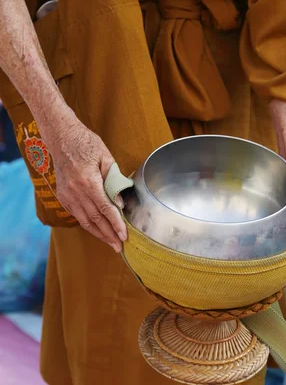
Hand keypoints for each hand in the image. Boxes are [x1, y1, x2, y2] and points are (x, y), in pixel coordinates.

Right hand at [48, 117, 126, 251]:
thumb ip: (114, 181)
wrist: (61, 137)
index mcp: (88, 181)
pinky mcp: (62, 196)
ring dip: (99, 234)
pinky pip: (77, 215)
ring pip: (85, 220)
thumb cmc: (87, 144)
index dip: (116, 224)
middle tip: (120, 247)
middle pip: (95, 219)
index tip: (124, 236)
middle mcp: (76, 191)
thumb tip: (120, 204)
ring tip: (111, 243)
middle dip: (109, 235)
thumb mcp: (106, 158)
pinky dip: (88, 225)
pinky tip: (98, 231)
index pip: (105, 209)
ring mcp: (67, 195)